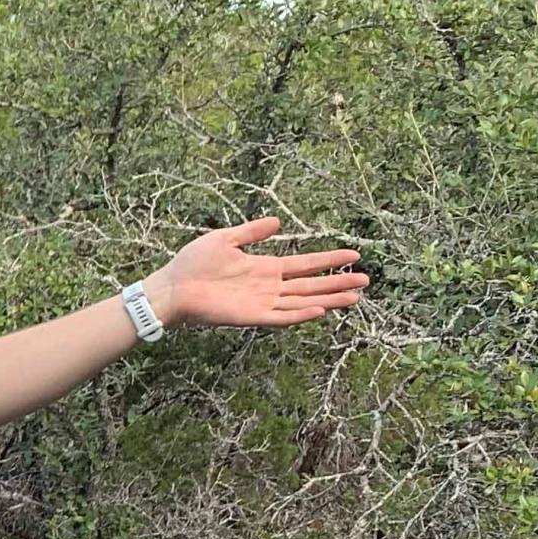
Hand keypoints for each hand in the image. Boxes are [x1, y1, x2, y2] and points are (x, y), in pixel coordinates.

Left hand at [143, 216, 366, 329]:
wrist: (171, 286)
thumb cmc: (192, 263)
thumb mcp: (225, 239)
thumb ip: (252, 232)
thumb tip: (278, 221)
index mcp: (265, 268)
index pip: (305, 264)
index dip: (329, 260)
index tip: (354, 255)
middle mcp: (268, 287)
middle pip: (311, 285)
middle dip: (338, 283)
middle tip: (366, 281)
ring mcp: (262, 303)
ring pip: (303, 302)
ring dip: (328, 300)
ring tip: (354, 298)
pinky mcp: (251, 317)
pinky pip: (281, 317)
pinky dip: (300, 314)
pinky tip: (320, 310)